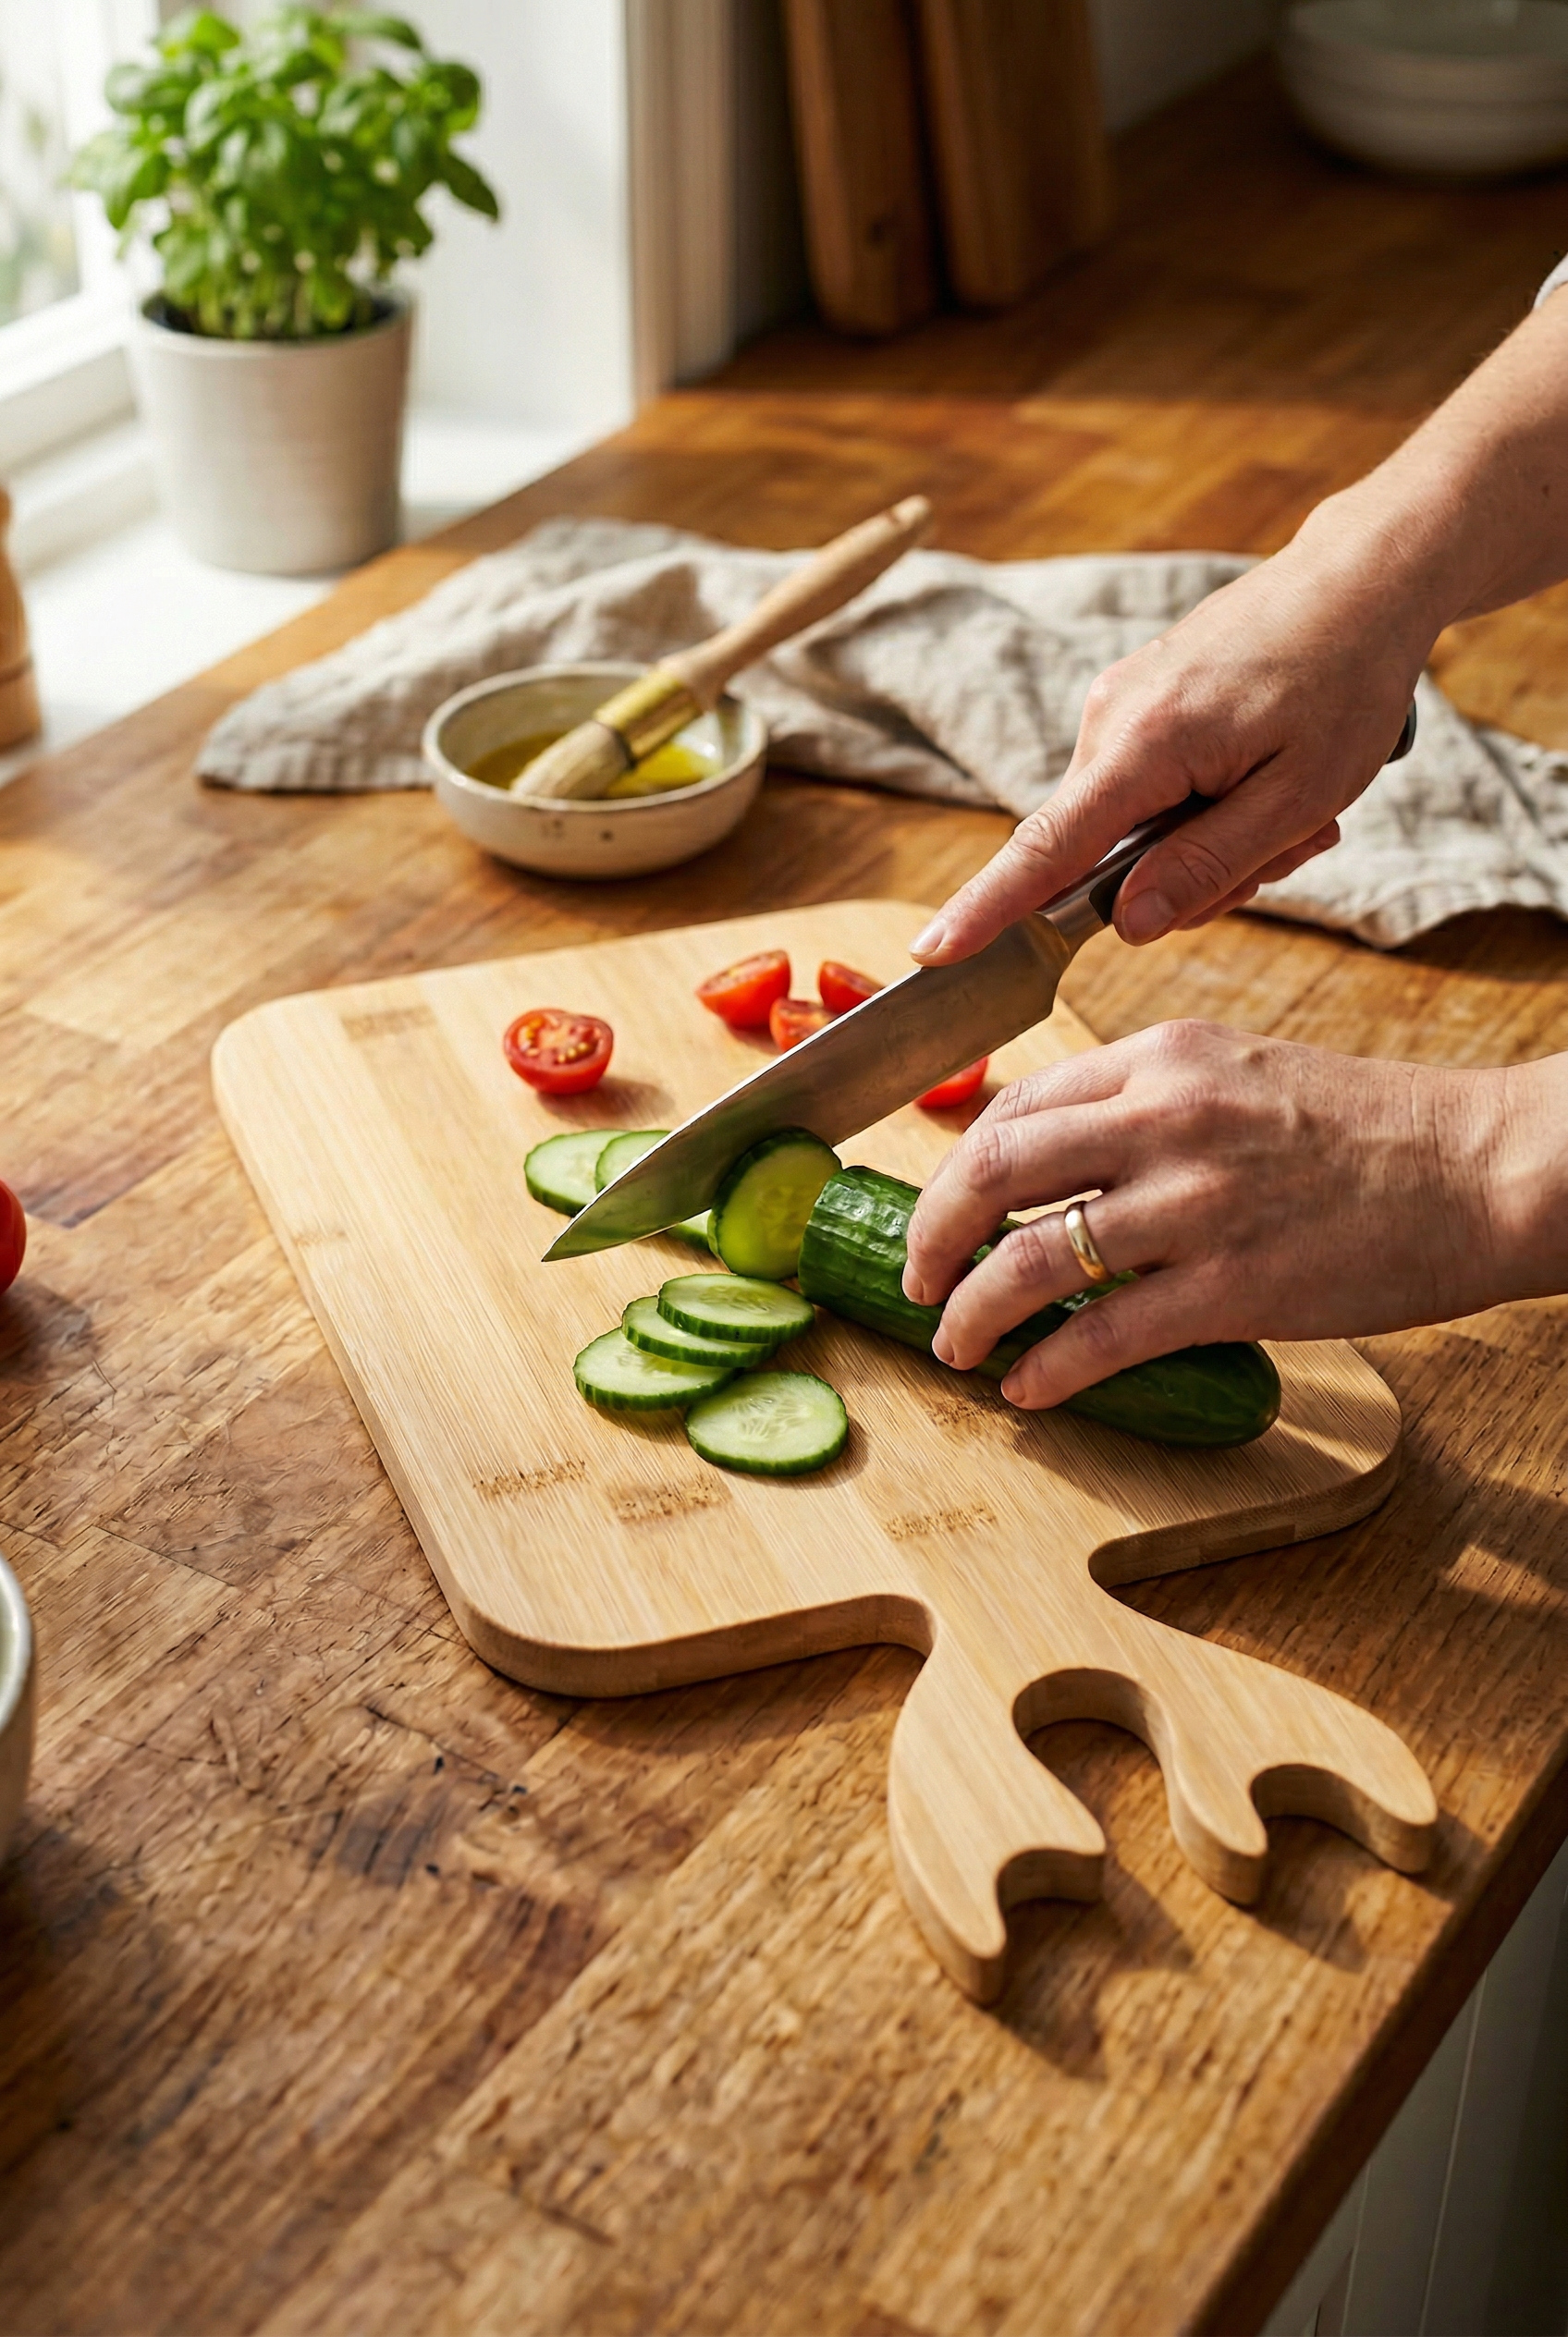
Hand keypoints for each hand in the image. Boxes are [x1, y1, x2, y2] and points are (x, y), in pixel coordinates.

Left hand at [900, 1022, 1542, 1409]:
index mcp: (1164, 1059)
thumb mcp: (1245, 1074)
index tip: (940, 1207)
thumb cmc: (1374, 1129)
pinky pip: (1104, 1337)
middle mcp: (1166, 1119)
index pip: (1015, 1103)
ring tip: (956, 1347)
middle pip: (991, 1167)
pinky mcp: (1234, 1287)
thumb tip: (1062, 1156)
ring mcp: (1197, 1204)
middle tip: (916, 1277)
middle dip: (930, 1232)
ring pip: (1028, 1258)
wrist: (1483, 1168)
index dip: (956, 1164)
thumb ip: (1151, 1104)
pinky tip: (1028, 1390)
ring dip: (971, 1313)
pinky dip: (1047, 1370)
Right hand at [909, 534, 1430, 964]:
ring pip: (1131, 831)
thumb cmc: (1344, 681)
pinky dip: (1201, 807)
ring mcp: (1116, 707)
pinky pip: (1145, 792)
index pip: (1047, 848)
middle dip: (1190, 879)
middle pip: (1104, 858)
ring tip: (1291, 802)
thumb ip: (1207, 865)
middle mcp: (1110, 720)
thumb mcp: (1300, 797)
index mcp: (1145, 743)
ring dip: (1207, 841)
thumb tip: (1128, 926)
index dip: (988, 909)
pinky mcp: (1133, 703)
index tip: (933, 951)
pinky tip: (1263, 776)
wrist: (1358, 579)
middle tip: (1290, 843)